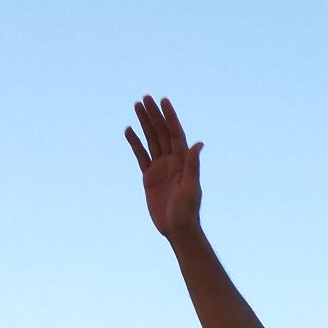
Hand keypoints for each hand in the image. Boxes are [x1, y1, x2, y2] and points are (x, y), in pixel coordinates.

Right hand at [125, 96, 202, 238]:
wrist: (177, 229)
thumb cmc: (187, 211)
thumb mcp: (191, 188)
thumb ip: (193, 165)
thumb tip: (199, 144)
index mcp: (183, 161)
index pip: (175, 134)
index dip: (170, 117)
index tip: (163, 101)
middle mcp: (173, 161)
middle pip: (161, 133)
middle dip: (154, 115)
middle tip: (145, 98)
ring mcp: (161, 168)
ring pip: (151, 140)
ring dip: (144, 123)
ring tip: (136, 106)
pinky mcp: (150, 177)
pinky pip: (141, 156)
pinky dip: (135, 143)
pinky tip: (129, 130)